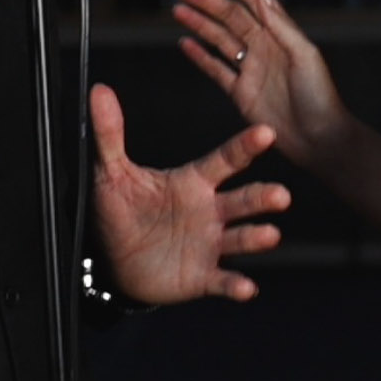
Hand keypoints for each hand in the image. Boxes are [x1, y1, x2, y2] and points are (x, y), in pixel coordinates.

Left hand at [88, 82, 289, 303]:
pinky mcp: (203, 276)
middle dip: (263, 197)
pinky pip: (223, 280)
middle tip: (280, 195)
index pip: (224, 161)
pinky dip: (236, 285)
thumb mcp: (111, 173)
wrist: (115, 262)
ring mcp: (210, 244)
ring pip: (241, 238)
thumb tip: (99, 92)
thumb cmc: (122, 212)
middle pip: (243, 200)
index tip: (265, 133)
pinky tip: (246, 288)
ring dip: (256, 237)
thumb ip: (110, 134)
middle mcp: (210, 211)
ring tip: (270, 235)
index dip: (244, 147)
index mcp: (193, 183)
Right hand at [171, 0, 347, 171]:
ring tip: (177, 9)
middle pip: (229, 16)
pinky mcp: (242, 93)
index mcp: (279, 34)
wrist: (319, 139)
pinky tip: (185, 43)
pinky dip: (200, 56)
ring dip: (198, 22)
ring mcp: (251, 69)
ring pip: (219, 38)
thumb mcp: (305, 57)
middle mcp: (264, 47)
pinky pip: (216, 69)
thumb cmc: (320, 98)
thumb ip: (281, 26)